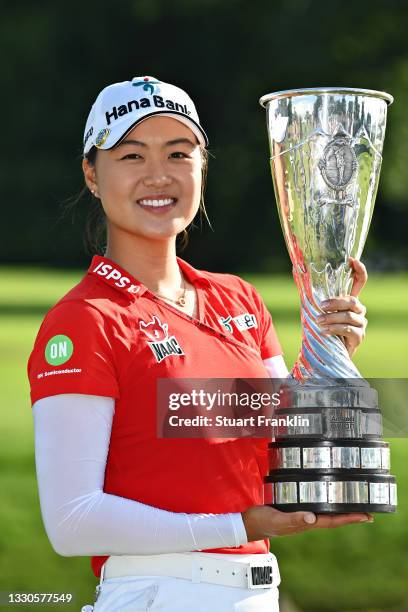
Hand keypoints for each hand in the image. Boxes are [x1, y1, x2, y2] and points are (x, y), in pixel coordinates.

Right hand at [241, 505, 373, 539]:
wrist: (248, 523)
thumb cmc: (262, 521)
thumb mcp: (276, 519)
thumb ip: (293, 519)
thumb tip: (312, 518)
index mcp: (306, 523)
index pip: (333, 520)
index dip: (350, 518)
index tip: (366, 515)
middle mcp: (307, 520)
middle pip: (334, 518)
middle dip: (350, 515)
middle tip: (368, 511)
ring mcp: (301, 516)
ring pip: (326, 513)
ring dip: (340, 510)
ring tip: (352, 505)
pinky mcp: (294, 510)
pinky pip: (315, 508)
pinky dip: (325, 504)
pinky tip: (325, 499)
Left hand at [317, 258, 367, 357]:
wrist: (327, 352)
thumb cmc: (322, 327)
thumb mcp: (316, 309)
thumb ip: (311, 293)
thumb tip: (295, 268)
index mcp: (349, 300)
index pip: (359, 282)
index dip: (359, 270)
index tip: (352, 260)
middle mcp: (358, 310)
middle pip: (352, 300)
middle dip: (336, 302)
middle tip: (320, 306)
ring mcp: (360, 323)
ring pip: (348, 316)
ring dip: (331, 318)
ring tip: (318, 321)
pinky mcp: (359, 336)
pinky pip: (348, 330)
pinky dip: (334, 329)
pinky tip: (323, 331)